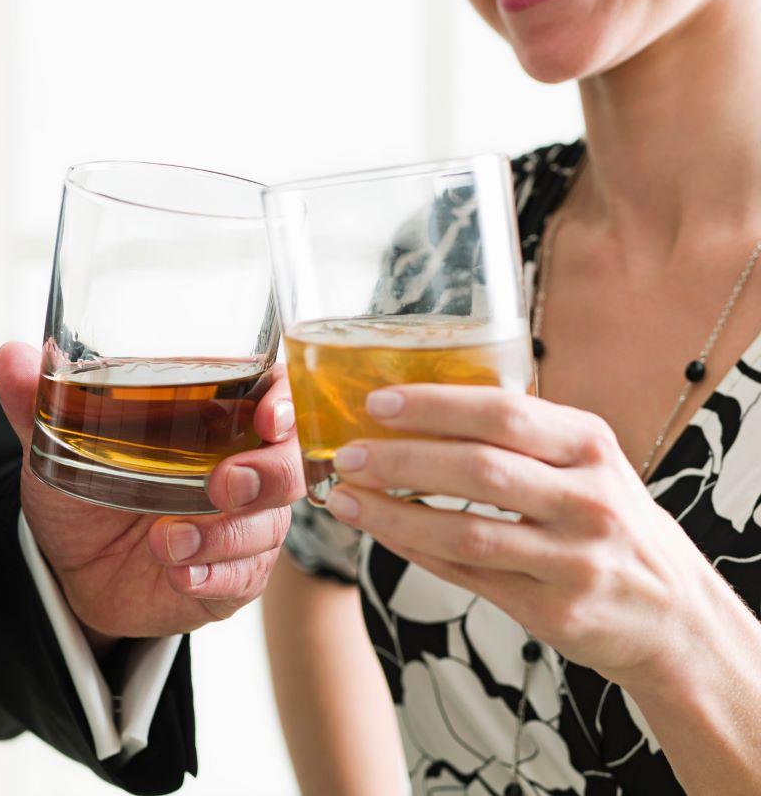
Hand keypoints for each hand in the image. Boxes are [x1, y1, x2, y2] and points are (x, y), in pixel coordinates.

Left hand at [0, 342, 302, 644]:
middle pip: (290, 466)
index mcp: (214, 422)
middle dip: (268, 474)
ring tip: (167, 541)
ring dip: (224, 534)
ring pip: (269, 527)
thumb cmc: (84, 491)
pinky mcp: (233, 578)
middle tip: (221, 483)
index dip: (289, 401)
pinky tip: (180, 575)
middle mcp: (241, 470)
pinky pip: (244, 578)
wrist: (72, 571)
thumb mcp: (55, 447)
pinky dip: (214, 576)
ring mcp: (242, 527)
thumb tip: (12, 355)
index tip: (270, 412)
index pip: (276, 398)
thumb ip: (39, 403)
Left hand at [322, 384, 730, 689]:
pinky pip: (467, 574)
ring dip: (393, 512)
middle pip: (479, 470)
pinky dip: (414, 548)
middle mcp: (588, 499)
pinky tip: (380, 530)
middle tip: (347, 453)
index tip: (378, 402)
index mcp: (590, 445)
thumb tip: (415, 410)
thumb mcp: (586, 464)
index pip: (503, 413)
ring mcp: (573, 559)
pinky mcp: (554, 609)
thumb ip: (521, 438)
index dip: (435, 406)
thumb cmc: (608, 521)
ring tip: (345, 496)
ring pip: (465, 531)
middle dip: (401, 459)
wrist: (674, 615)